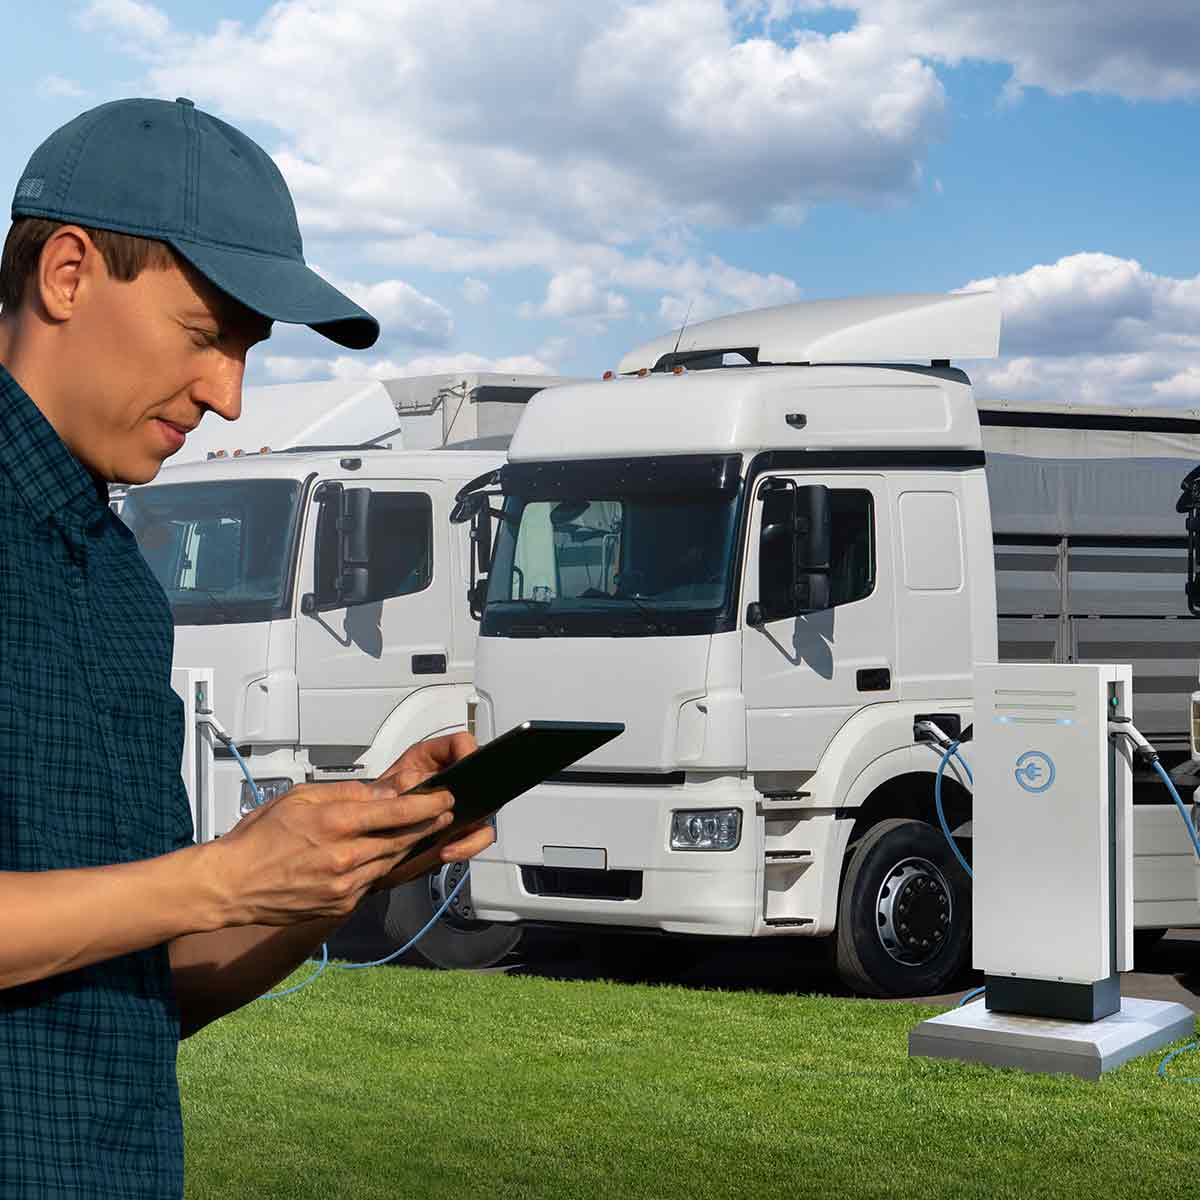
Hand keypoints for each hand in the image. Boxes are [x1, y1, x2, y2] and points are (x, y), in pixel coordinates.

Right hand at [208, 761, 460, 926]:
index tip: (446, 797)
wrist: (232, 885)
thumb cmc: (260, 836)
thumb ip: (346, 793)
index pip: (398, 812)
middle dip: (427, 824)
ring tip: (419, 830)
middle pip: (402, 839)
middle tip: (443, 812)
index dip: (429, 805)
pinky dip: (381, 867)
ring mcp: (344, 886)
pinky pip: (372, 882)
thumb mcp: (300, 796)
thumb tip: (384, 791)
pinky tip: (383, 855)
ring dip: (408, 846)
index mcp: (336, 823)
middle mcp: (345, 857)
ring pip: (391, 862)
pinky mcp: (340, 905)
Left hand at [368, 732, 495, 887]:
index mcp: (432, 759)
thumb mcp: (382, 790)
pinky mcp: (462, 831)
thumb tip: (419, 783)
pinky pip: (477, 837)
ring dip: (470, 830)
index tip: (465, 764)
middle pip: (481, 778)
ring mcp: (459, 806)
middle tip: (456, 810)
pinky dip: (466, 846)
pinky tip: (446, 851)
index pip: (461, 743)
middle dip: (474, 796)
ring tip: (447, 842)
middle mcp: (450, 781)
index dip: (466, 751)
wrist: (371, 841)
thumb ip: (400, 783)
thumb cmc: (375, 809)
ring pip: (484, 811)